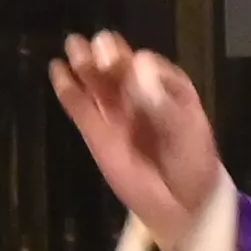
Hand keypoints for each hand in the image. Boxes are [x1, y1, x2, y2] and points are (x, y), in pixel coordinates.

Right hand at [50, 36, 223, 241]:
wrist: (182, 204)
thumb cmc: (192, 161)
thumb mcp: (187, 128)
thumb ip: (162, 101)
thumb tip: (137, 69)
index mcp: (167, 88)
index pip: (147, 65)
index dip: (135, 60)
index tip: (131, 61)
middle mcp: (138, 95)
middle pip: (118, 68)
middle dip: (107, 55)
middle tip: (97, 45)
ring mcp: (116, 115)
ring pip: (96, 83)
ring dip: (85, 64)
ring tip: (74, 46)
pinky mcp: (97, 135)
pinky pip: (80, 108)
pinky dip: (68, 90)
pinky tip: (57, 70)